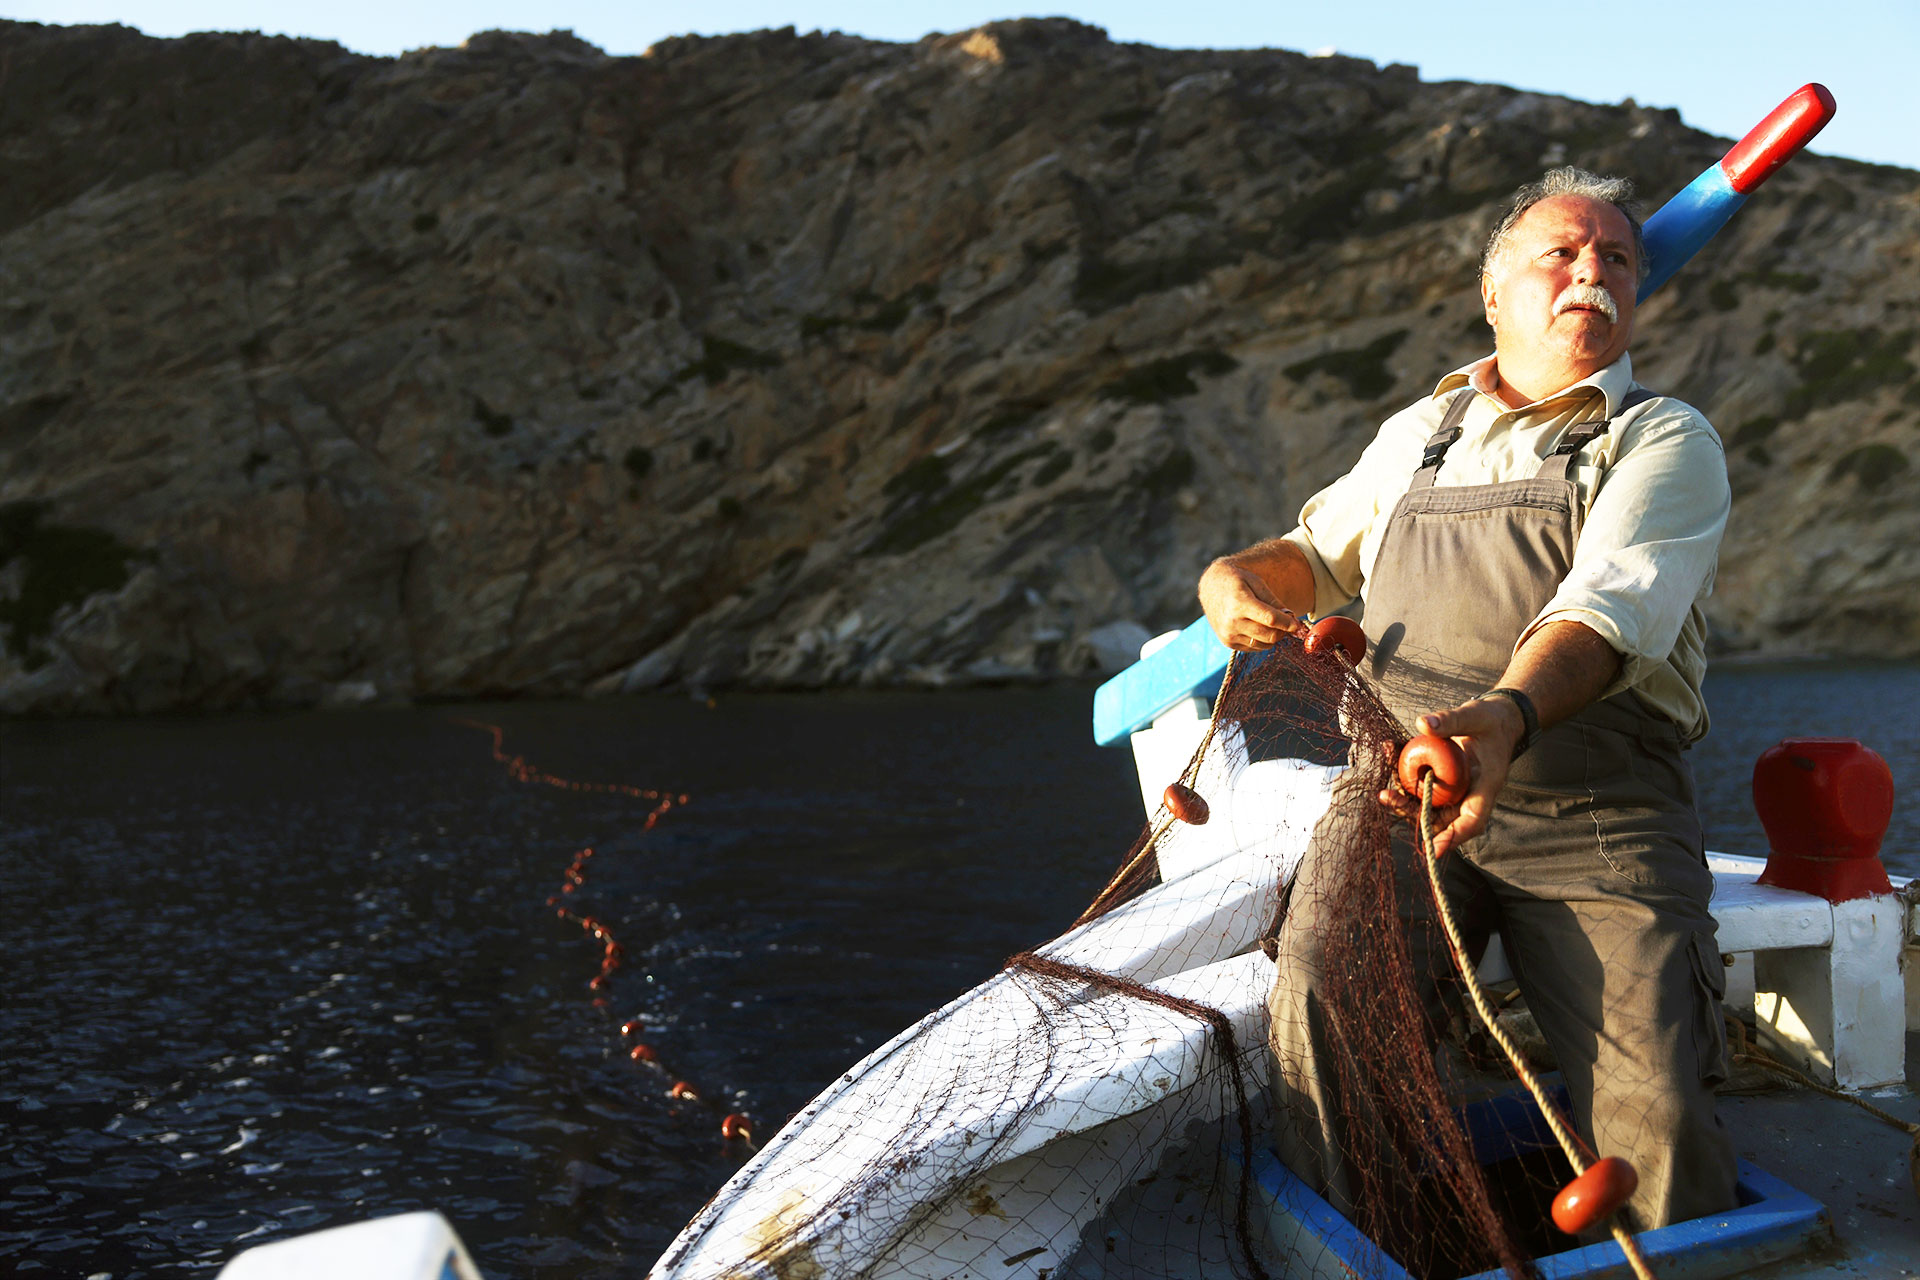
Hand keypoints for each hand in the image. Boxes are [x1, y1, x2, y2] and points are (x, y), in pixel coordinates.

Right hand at [1198, 559, 1306, 650]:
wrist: (1211, 587)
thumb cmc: (1237, 581)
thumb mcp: (1256, 582)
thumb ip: (1273, 601)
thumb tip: (1290, 618)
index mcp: (1239, 603)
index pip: (1270, 619)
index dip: (1288, 623)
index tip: (1298, 624)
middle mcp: (1232, 622)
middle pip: (1269, 635)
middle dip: (1283, 631)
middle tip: (1288, 622)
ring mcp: (1229, 635)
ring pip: (1264, 644)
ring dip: (1273, 636)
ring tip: (1272, 622)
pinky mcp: (1228, 643)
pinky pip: (1254, 647)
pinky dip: (1262, 640)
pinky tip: (1258, 626)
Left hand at [1376, 696, 1526, 856]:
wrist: (1495, 718)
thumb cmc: (1492, 719)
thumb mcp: (1475, 716)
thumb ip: (1452, 720)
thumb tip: (1424, 724)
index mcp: (1485, 786)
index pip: (1472, 820)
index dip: (1453, 838)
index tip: (1434, 850)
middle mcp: (1468, 793)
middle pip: (1440, 818)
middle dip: (1412, 813)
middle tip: (1386, 797)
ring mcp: (1454, 789)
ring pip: (1426, 804)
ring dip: (1402, 797)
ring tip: (1382, 786)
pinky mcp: (1442, 779)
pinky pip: (1420, 785)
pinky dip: (1402, 774)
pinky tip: (1389, 751)